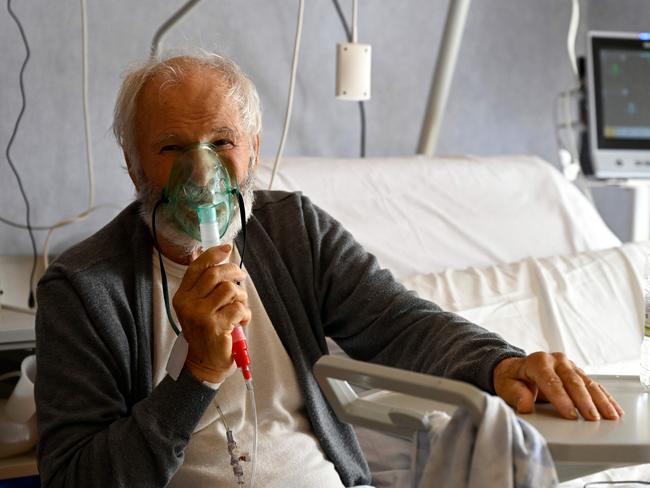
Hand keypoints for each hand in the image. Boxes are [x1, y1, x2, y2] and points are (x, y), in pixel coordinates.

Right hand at [172, 245, 249, 383]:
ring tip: (239, 307)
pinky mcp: (216, 326)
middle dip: (234, 272)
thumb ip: (207, 287)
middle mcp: (188, 304)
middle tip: (241, 277)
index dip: (214, 255)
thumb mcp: (199, 307)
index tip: (227, 248)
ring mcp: (201, 315)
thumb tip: (223, 261)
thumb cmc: (206, 332)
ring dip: (241, 297)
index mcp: (182, 296)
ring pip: (230, 290)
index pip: (197, 267)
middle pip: (216, 275)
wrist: (204, 364)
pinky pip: (239, 308)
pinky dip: (245, 314)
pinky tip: (240, 322)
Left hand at [493, 352, 623, 420]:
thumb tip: (525, 405)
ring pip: (587, 383)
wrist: (516, 369)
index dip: (561, 398)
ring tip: (610, 416)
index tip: (570, 415)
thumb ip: (516, 395)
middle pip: (573, 381)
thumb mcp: (506, 386)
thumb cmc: (511, 379)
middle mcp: (556, 360)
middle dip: (584, 401)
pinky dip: (605, 398)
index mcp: (537, 361)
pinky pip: (594, 385)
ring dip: (600, 400)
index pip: (551, 381)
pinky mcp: (578, 372)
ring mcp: (569, 365)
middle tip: (592, 419)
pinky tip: (614, 409)